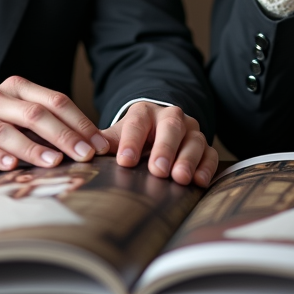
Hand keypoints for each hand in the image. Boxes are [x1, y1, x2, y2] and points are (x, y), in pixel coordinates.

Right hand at [0, 76, 108, 176]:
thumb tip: (87, 145)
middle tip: (86, 155)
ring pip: (9, 131)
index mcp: (15, 89)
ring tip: (54, 162)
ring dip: (34, 148)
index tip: (99, 144)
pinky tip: (12, 167)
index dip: (80, 122)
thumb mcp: (13, 122)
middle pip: (36, 114)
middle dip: (65, 135)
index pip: (55, 101)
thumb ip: (43, 128)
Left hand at [102, 102, 217, 186]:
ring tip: (180, 178)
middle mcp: (170, 117)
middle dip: (164, 148)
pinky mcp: (205, 146)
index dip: (131, 141)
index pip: (137, 122)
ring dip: (187, 159)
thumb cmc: (134, 140)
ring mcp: (190, 131)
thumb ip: (103, 144)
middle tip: (158, 170)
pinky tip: (199, 181)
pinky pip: (210, 154)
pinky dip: (206, 167)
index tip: (125, 161)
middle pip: (170, 127)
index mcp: (143, 113)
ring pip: (193, 140)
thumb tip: (84, 155)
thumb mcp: (117, 138)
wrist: (156, 133)